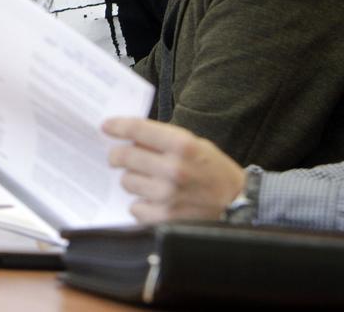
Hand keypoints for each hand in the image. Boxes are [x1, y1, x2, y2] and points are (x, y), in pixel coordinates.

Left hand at [103, 117, 245, 222]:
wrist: (237, 203)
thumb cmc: (212, 169)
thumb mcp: (194, 144)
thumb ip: (163, 139)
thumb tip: (129, 137)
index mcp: (182, 144)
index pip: (138, 129)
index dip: (117, 126)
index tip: (106, 126)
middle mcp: (173, 168)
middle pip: (124, 156)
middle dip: (117, 155)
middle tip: (117, 157)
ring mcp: (168, 194)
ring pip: (127, 182)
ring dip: (132, 180)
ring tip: (147, 181)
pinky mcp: (165, 217)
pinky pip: (135, 207)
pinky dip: (141, 204)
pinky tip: (154, 200)